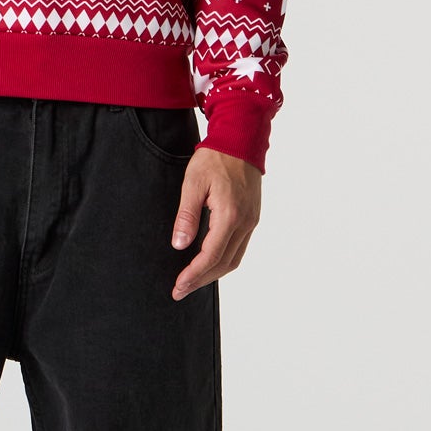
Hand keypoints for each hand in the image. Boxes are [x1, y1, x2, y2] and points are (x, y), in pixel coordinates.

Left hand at [169, 148, 260, 297]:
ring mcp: (251, 221)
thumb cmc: (214, 158)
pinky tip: (208, 263)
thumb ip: (186, 215)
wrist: (241, 140)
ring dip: (212, 274)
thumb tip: (179, 245)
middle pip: (224, 264)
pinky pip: (239, 248)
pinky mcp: (252, 218)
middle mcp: (245, 222)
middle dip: (201, 280)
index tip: (178, 287)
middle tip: (180, 290)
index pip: (211, 256)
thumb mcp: (193, 183)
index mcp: (230, 215)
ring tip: (191, 281)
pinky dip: (223, 261)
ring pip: (234, 259)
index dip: (193, 275)